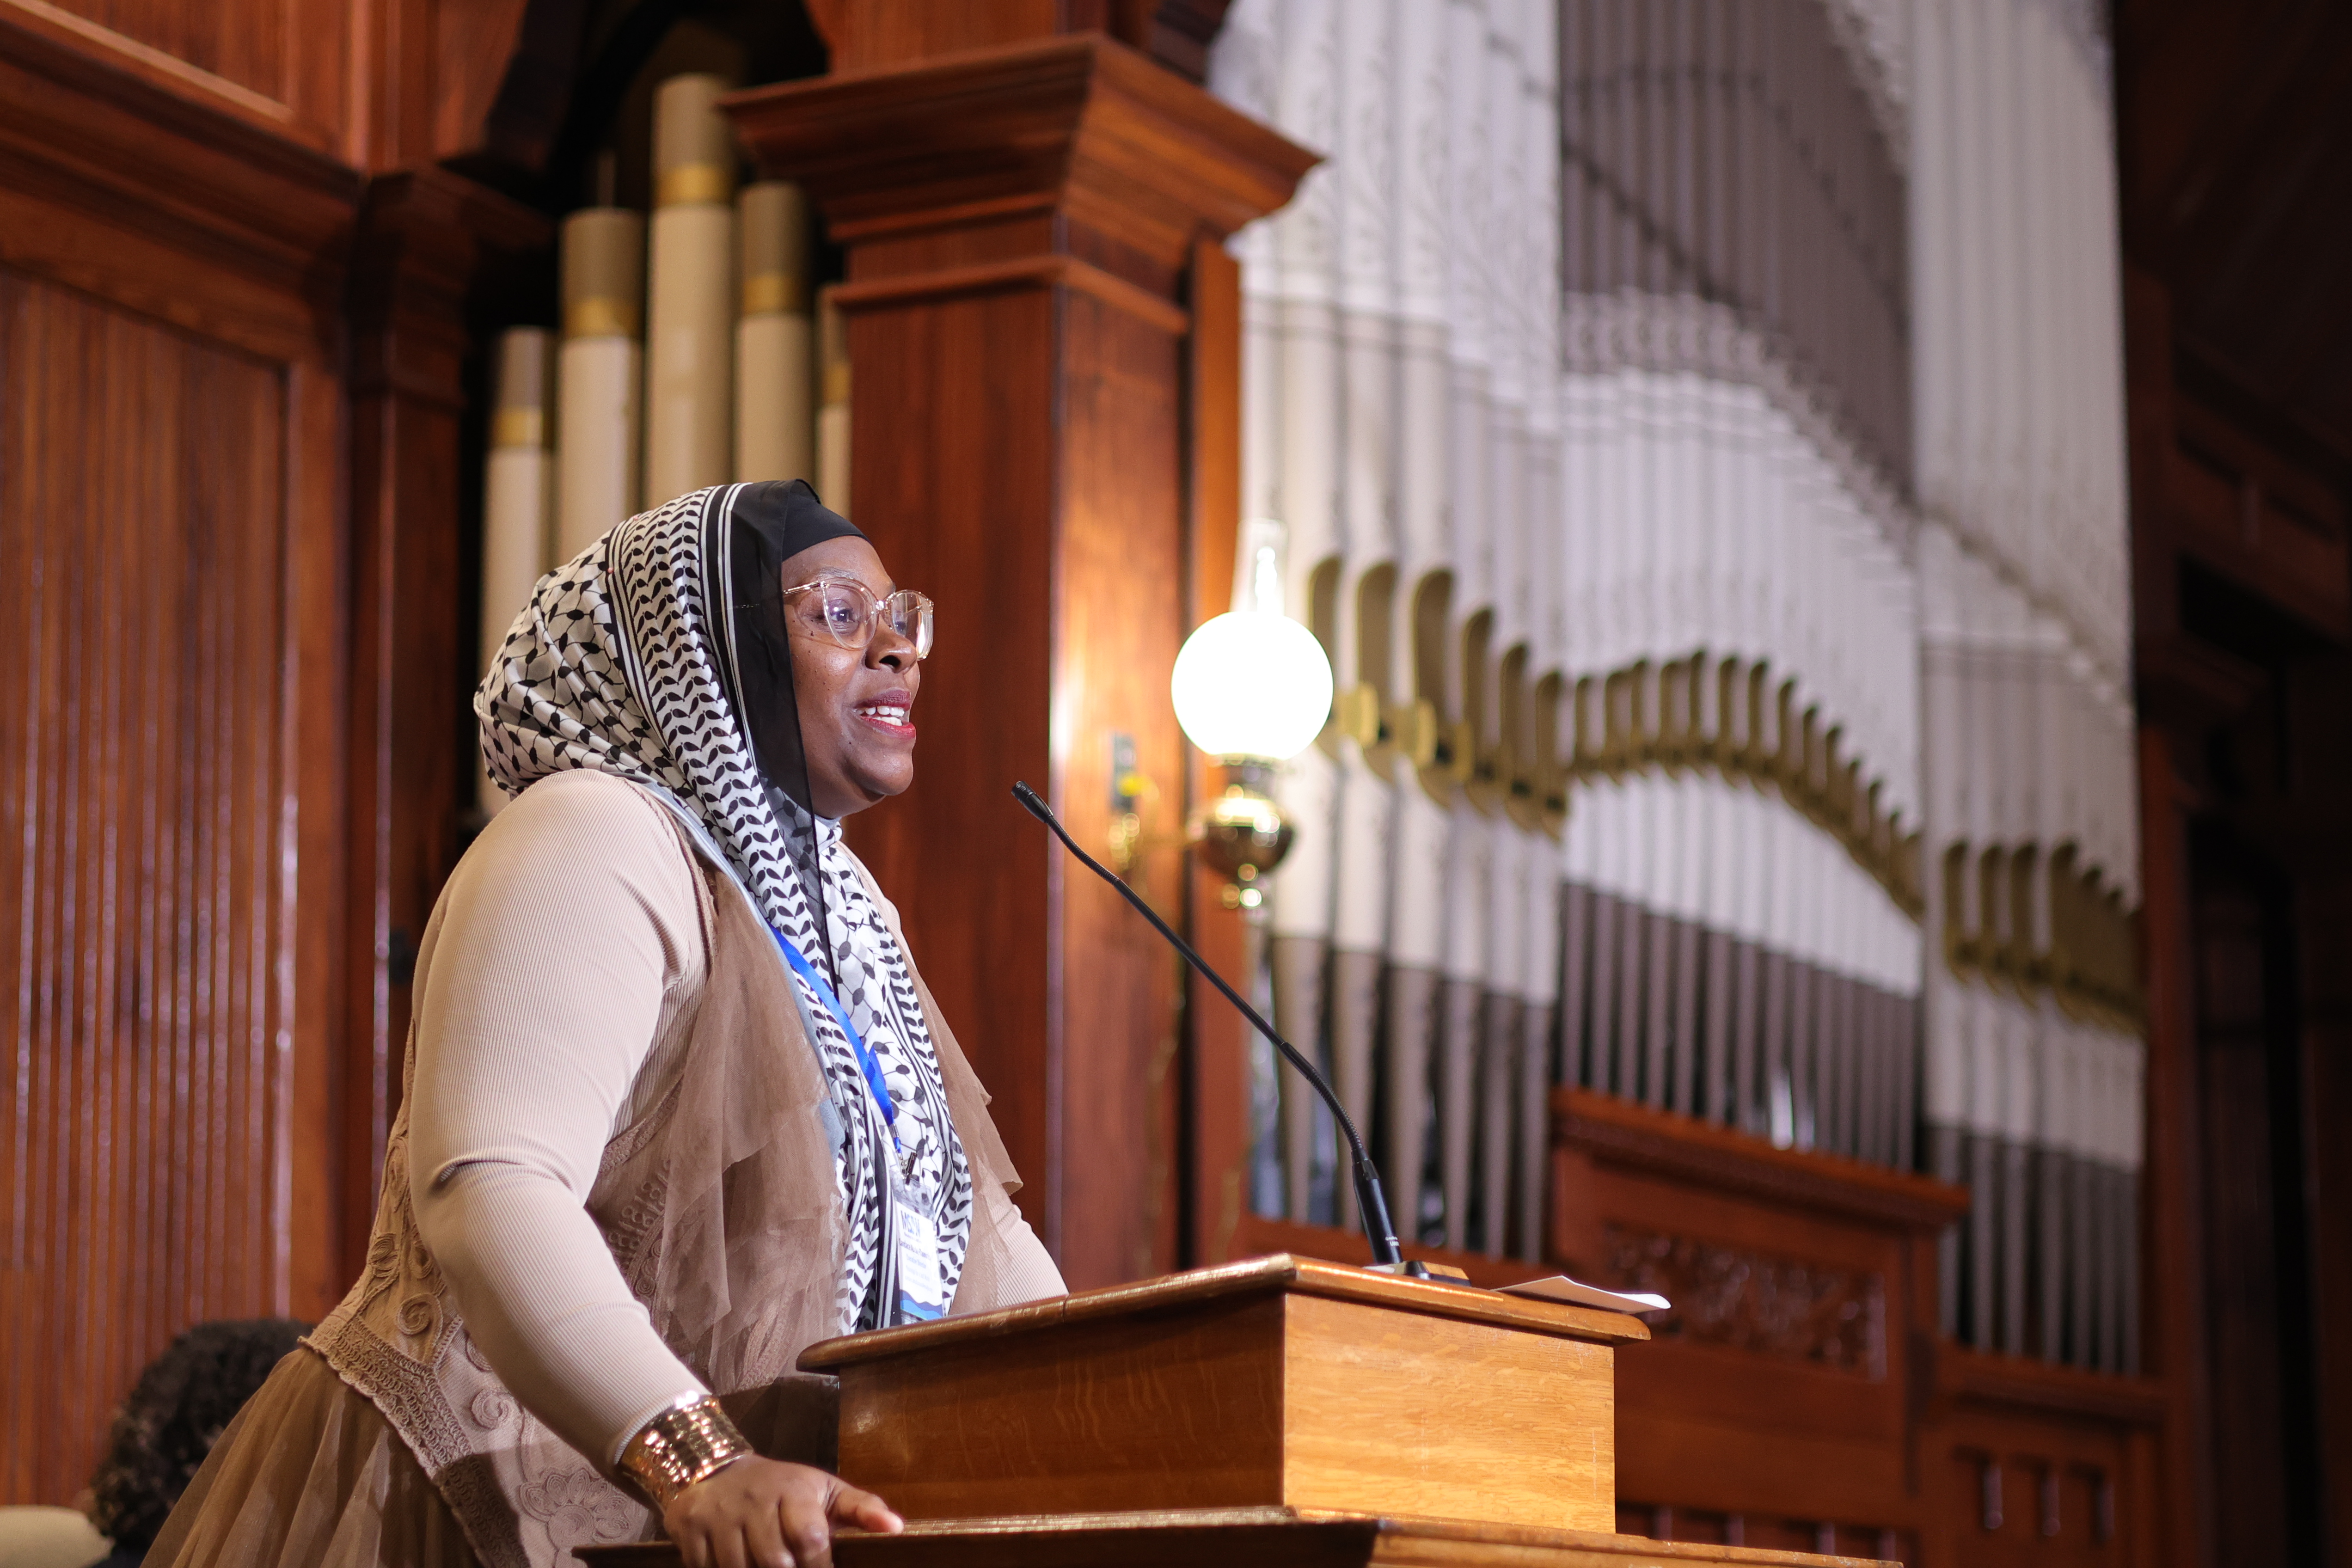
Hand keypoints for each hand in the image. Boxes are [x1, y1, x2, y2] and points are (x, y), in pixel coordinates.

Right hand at [663, 1457, 902, 1567]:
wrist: (714, 1467)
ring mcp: (720, 1516)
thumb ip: (860, 1509)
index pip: (810, 1538)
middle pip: (774, 1561)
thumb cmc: (782, 1487)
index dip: (819, 1567)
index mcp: (794, 1490)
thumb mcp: (823, 1489)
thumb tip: (897, 1528)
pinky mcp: (690, 1529)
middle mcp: (755, 1500)